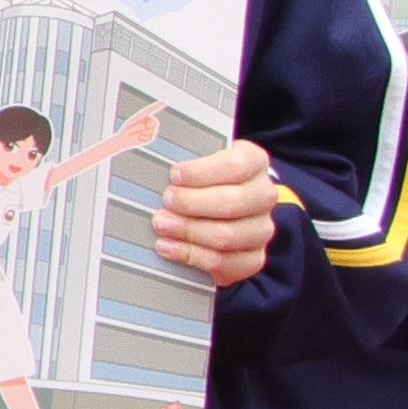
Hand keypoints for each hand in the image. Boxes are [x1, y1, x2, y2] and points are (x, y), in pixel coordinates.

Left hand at [148, 139, 284, 285]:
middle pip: (233, 202)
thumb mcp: (196, 161)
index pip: (236, 165)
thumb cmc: (202, 180)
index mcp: (255, 162)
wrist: (218, 211)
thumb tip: (144, 146)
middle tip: (166, 201)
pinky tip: (169, 247)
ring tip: (162, 224)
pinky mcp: (253, 258)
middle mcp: (264, 196)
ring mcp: (261, 229)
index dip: (202, 172)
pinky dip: (193, 256)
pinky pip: (225, 263)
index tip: (174, 175)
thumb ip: (181, 156)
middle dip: (192, 203)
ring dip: (189, 231)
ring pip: (228, 235)